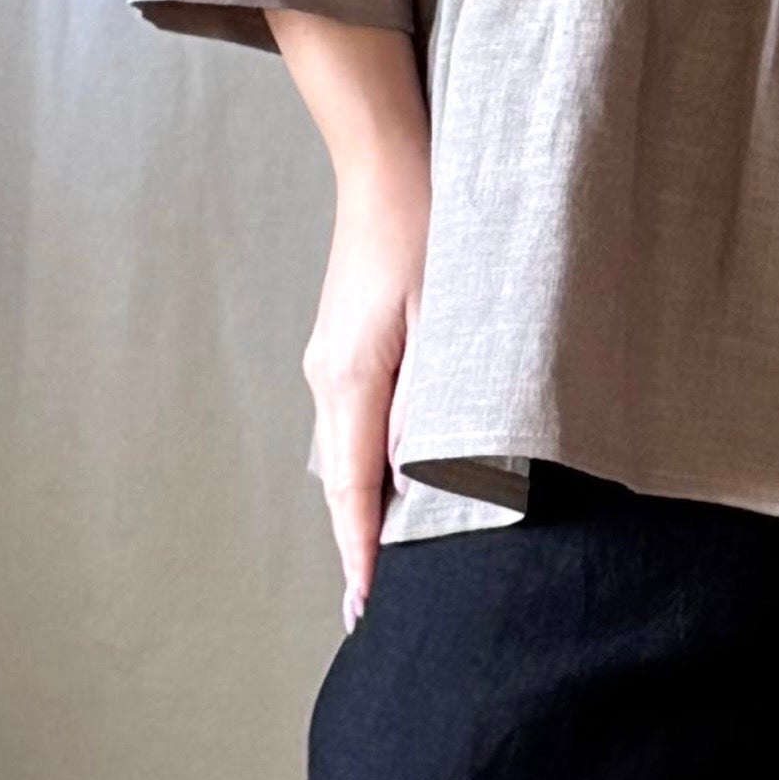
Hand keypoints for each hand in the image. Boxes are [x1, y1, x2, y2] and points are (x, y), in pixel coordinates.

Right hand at [298, 150, 428, 623]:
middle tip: (373, 616)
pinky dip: (363, 472)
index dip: (361, 555)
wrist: (390, 163)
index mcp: (352, 378)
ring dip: (359, 513)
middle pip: (339, 485)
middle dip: (356, 551)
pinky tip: (385, 493)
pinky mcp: (342, 351)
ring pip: (342, 459)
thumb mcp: (450, 316)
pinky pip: (348, 431)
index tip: (367, 610)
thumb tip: (429, 471)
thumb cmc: (432, 229)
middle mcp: (328, 378)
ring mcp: (329, 364)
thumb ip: (440, 397)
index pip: (352, 489)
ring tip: (380, 572)